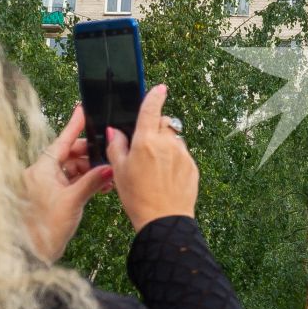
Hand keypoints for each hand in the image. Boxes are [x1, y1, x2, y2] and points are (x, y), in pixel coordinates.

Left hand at [24, 104, 114, 261]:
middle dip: (89, 155)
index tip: (83, 110)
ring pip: (71, 169)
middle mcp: (40, 174)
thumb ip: (91, 182)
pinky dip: (84, 182)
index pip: (61, 142)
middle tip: (108, 157)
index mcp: (41, 169)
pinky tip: (100, 187)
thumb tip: (108, 167)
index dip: (74, 126)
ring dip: (90, 171)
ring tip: (108, 177)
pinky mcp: (50, 197)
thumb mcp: (73, 202)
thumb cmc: (46, 228)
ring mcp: (44, 186)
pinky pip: (69, 182)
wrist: (32, 253)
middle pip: (68, 155)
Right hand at [107, 84, 199, 231]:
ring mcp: (182, 154)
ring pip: (173, 139)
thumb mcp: (118, 171)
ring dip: (165, 144)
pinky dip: (174, 159)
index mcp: (146, 141)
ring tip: (154, 167)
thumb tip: (115, 131)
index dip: (155, 96)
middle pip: (163, 123)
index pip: (151, 109)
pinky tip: (165, 176)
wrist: (164, 220)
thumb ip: (116, 146)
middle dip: (154, 128)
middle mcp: (167, 143)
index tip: (160, 88)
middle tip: (144, 146)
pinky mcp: (192, 166)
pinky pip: (182, 154)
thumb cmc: (137, 197)